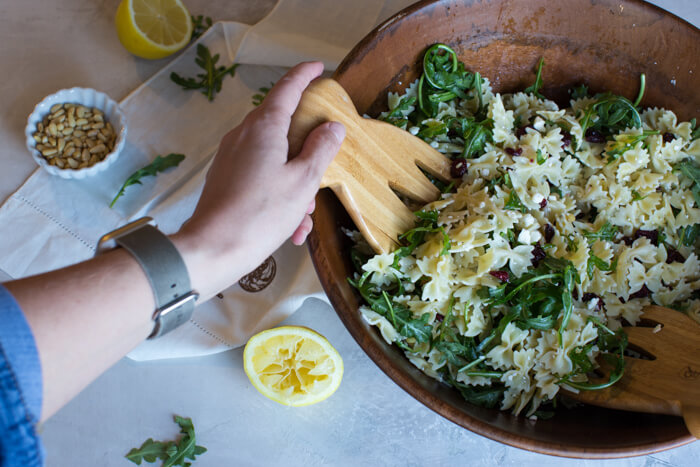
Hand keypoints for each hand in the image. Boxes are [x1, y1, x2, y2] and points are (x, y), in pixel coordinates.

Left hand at [173, 62, 344, 299]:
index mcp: (263, 128)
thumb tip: (332, 127)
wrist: (213, 250)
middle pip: (283, 127)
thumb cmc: (261, 214)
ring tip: (304, 217)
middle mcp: (243, 136)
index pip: (287, 89)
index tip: (319, 68)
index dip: (305, 76)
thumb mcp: (303, 182)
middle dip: (308, 152)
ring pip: (275, 159)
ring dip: (295, 184)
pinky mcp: (226, 178)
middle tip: (323, 172)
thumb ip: (321, 150)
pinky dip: (278, 195)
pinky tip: (290, 228)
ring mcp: (231, 157)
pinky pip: (260, 177)